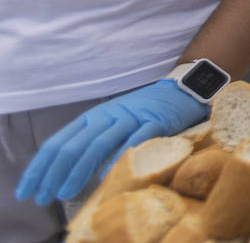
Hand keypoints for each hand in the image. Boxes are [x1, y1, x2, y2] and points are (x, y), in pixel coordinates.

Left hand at [16, 80, 207, 205]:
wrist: (181, 91)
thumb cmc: (143, 112)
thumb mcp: (111, 122)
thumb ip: (92, 142)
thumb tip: (65, 174)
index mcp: (93, 116)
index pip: (58, 142)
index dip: (40, 167)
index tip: (28, 190)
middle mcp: (108, 115)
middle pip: (74, 145)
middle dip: (55, 173)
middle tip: (44, 197)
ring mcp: (131, 118)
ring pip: (98, 144)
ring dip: (79, 170)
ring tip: (66, 192)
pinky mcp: (155, 122)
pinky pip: (134, 141)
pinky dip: (117, 159)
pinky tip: (105, 177)